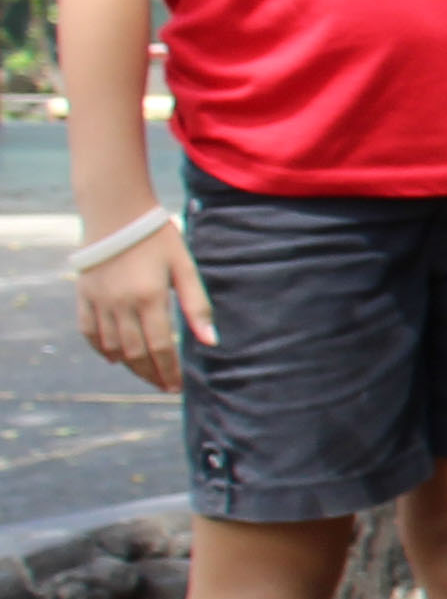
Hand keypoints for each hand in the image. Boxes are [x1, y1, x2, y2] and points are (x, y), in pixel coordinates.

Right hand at [76, 219, 207, 394]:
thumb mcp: (185, 267)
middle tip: (163, 387)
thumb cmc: (158, 237)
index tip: (176, 387)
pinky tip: (114, 358)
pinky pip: (88, 330)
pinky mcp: (83, 294)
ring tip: (145, 375)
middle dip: (150, 374)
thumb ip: (197, 305)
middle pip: (135, 353)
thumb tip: (211, 341)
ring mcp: (99, 301)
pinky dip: (100, 348)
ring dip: (129, 365)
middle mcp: (121, 304)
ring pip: (111, 346)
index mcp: (150, 299)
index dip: (168, 371)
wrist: (116, 211)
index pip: (160, 348)